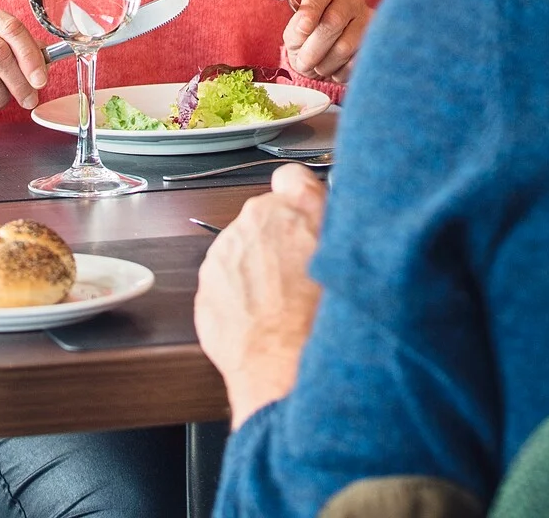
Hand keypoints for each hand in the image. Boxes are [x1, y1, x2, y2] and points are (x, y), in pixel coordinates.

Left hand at [194, 163, 326, 427]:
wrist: (282, 369)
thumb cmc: (318, 316)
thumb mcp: (343, 253)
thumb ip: (327, 213)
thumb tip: (320, 196)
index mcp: (287, 207)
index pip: (291, 179)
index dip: (299, 200)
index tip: (303, 217)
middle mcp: (249, 223)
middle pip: (265, 221)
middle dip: (278, 242)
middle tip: (298, 276)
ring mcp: (222, 256)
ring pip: (243, 253)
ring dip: (257, 271)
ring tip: (281, 306)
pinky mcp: (205, 289)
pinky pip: (225, 285)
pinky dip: (239, 299)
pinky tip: (262, 321)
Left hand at [283, 0, 370, 83]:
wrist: (325, 61)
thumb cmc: (309, 41)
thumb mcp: (294, 35)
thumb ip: (296, 30)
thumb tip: (302, 26)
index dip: (310, 12)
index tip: (302, 29)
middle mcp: (350, 0)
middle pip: (334, 21)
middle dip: (315, 48)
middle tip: (304, 62)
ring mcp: (367, 20)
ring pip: (346, 46)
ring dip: (327, 63)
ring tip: (319, 66)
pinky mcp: (377, 43)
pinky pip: (357, 62)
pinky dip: (341, 72)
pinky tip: (335, 69)